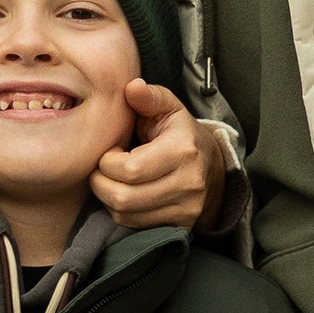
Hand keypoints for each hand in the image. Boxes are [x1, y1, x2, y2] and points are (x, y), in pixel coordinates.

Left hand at [90, 80, 224, 230]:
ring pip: (125, 214)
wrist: (212, 168)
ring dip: (108, 198)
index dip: (107, 162)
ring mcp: (186, 208)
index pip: (130, 169)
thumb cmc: (181, 134)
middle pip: (123, 197)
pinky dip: (121, 211)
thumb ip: (149, 97)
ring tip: (113, 180)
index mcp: (183, 150)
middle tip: (103, 168)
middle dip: (101, 182)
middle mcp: (188, 183)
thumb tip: (131, 87)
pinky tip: (126, 194)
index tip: (110, 151)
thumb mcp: (168, 108)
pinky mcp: (180, 225)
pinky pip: (134, 225)